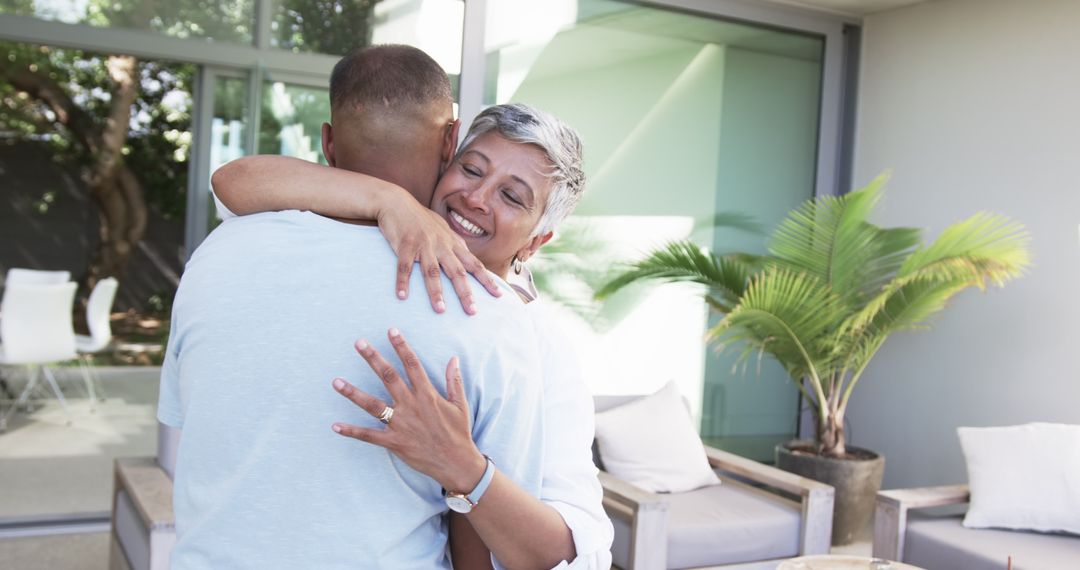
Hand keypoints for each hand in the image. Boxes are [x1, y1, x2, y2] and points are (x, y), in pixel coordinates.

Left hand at [331, 328, 487, 492]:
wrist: (456, 463)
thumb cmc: (458, 433)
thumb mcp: (460, 404)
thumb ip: (454, 381)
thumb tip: (453, 358)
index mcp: (427, 395)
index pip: (412, 364)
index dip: (402, 346)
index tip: (391, 331)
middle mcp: (411, 406)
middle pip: (389, 377)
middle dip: (373, 359)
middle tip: (359, 343)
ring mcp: (401, 424)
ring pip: (373, 405)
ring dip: (353, 393)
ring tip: (336, 382)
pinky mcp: (394, 442)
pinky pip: (369, 436)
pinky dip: (352, 431)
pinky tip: (335, 426)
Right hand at [377, 190, 501, 314]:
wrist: (397, 203)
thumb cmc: (420, 218)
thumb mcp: (442, 229)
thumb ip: (454, 243)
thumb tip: (466, 254)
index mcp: (452, 243)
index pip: (474, 264)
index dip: (486, 280)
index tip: (498, 294)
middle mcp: (441, 245)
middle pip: (457, 271)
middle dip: (465, 292)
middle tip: (472, 311)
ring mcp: (423, 245)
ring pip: (432, 271)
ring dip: (436, 292)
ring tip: (440, 309)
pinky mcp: (405, 245)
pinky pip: (404, 267)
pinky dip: (402, 282)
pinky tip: (402, 296)